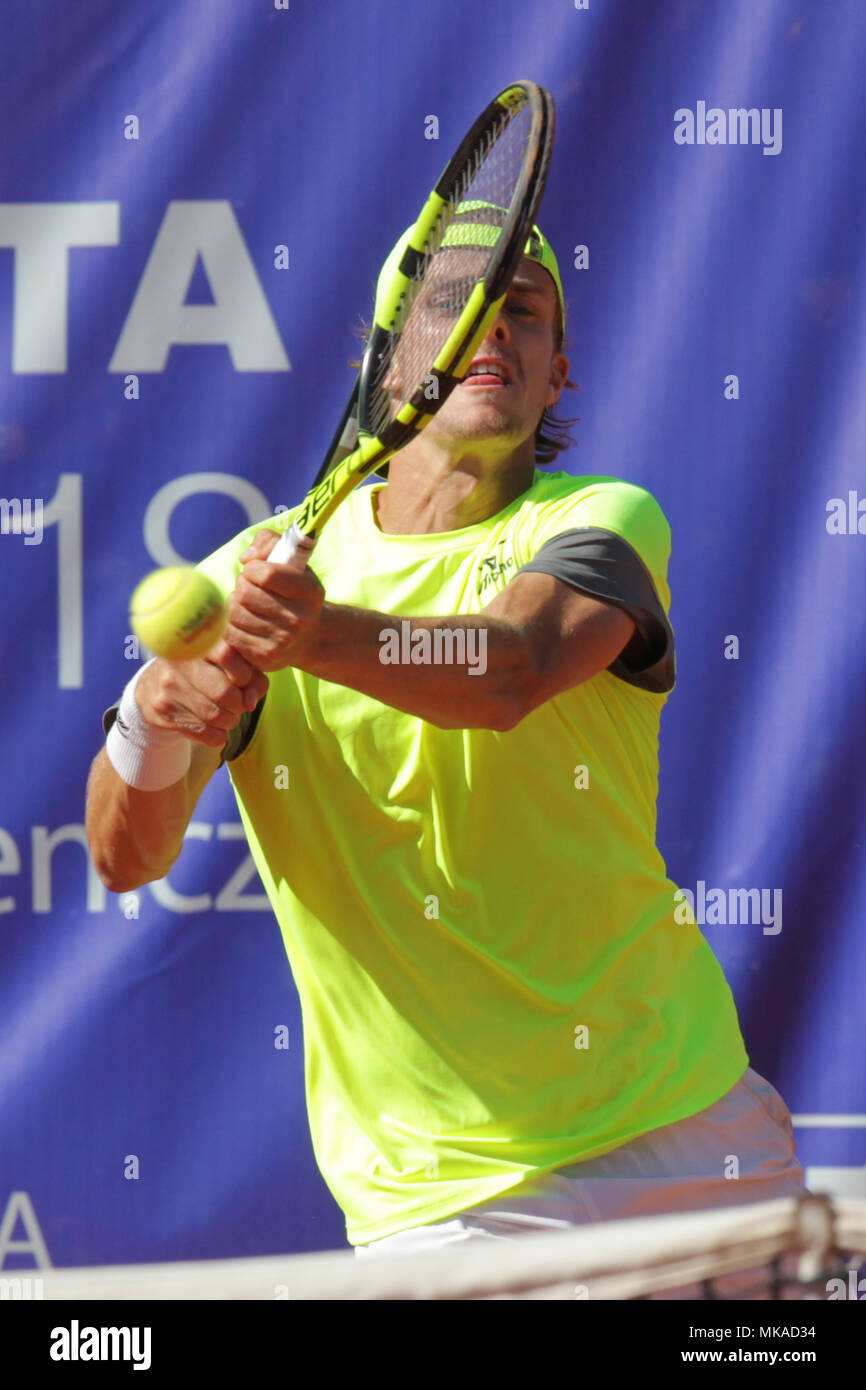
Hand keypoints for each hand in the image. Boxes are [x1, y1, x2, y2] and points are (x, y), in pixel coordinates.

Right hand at [135, 649, 268, 748]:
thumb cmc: (203, 673)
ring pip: (214, 716)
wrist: (154, 686)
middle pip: (224, 692)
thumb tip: (250, 703)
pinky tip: (216, 730)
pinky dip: (217, 736)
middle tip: (238, 706)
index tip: (243, 682)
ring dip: (229, 722)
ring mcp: (168, 687)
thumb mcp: (228, 666)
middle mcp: (179, 662)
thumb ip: (251, 679)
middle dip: (239, 705)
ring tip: (228, 717)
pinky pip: (202, 733)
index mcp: (199, 643)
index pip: (228, 655)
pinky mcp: (163, 711)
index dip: (245, 675)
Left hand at [223, 527, 324, 671]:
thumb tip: (246, 559)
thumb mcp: (291, 560)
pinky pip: (230, 634)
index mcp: (309, 592)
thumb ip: (269, 542)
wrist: (309, 637)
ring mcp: (283, 641)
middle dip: (242, 586)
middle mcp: (300, 619)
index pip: (266, 574)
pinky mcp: (265, 658)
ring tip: (247, 605)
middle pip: (245, 594)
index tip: (256, 571)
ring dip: (234, 605)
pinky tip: (244, 622)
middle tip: (250, 589)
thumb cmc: (293, 591)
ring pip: (234, 613)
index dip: (252, 568)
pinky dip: (232, 625)